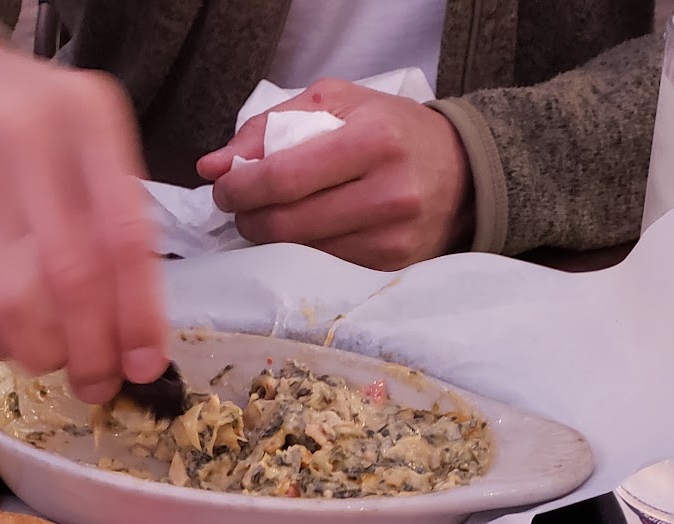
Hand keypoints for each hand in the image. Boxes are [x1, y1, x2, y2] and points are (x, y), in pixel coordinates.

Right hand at [0, 34, 168, 403]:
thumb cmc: (23, 120)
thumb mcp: (86, 138)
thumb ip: (116, 215)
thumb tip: (135, 334)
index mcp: (86, 117)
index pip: (126, 237)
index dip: (139, 316)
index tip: (144, 366)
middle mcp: (23, 137)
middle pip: (72, 278)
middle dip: (91, 350)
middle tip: (97, 383)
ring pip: (12, 301)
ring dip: (40, 353)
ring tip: (50, 360)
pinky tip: (6, 337)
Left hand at [196, 80, 474, 269]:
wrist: (462, 173)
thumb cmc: (392, 130)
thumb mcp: (338, 103)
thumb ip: (269, 127)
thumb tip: (211, 166)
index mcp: (372, 141)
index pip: (282, 178)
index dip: (239, 189)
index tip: (225, 187)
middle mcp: (387, 193)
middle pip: (284, 224)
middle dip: (247, 218)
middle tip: (242, 206)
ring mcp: (390, 239)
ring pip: (298, 253)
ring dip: (270, 238)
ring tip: (273, 215)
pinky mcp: (389, 269)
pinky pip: (321, 269)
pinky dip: (299, 253)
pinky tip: (305, 233)